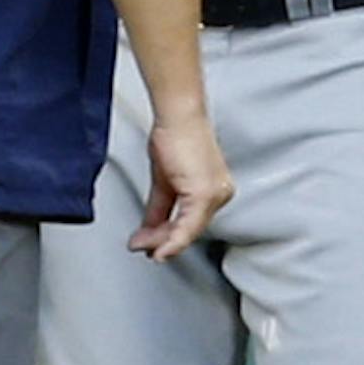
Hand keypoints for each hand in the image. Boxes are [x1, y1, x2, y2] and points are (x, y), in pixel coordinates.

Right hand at [132, 110, 233, 261]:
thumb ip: (158, 209)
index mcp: (215, 189)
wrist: (177, 116)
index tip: (152, 246)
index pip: (192, 222)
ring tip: (143, 246)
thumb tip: (148, 230)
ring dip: (162, 242)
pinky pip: (187, 226)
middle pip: (190, 229)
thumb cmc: (174, 136)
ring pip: (188, 230)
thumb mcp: (163, 181)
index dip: (169, 236)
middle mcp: (220, 193)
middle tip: (142, 247)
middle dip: (162, 241)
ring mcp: (215, 194)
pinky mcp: (204, 194)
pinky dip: (171, 239)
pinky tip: (159, 248)